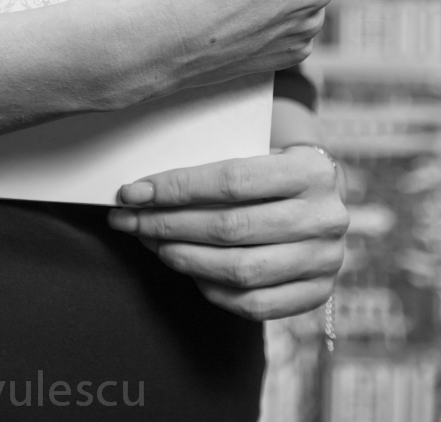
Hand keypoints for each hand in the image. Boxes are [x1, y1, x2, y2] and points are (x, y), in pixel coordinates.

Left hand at [108, 147, 348, 320]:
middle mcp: (325, 217)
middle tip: (129, 221)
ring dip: (184, 258)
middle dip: (169, 224)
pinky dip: (212, 289)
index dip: (177, 188)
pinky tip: (186, 270)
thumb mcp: (258, 151)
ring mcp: (326, 261)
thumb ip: (215, 167)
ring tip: (152, 244)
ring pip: (239, 270)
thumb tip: (146, 190)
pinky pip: (254, 304)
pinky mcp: (317, 294)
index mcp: (311, 171)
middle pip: (231, 227)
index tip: (133, 193)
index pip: (232, 181)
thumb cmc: (274, 170)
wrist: (325, 199)